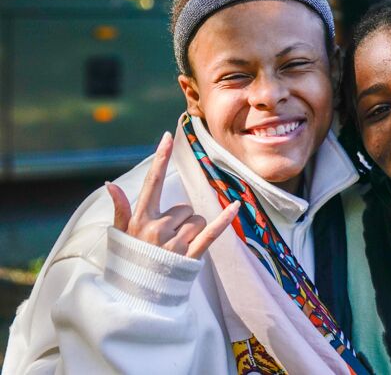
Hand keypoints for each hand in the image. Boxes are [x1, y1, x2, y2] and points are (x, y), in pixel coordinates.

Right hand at [106, 131, 239, 258]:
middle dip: (180, 220)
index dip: (160, 159)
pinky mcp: (189, 257)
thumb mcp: (120, 236)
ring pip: (197, 221)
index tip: (168, 137)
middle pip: (183, 208)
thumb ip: (120, 209)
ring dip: (192, 231)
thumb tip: (109, 184)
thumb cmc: (129, 263)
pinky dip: (223, 221)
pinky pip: (210, 234)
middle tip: (167, 240)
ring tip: (176, 250)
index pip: (151, 183)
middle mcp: (157, 229)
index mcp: (141, 220)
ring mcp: (174, 244)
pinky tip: (235, 206)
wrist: (134, 299)